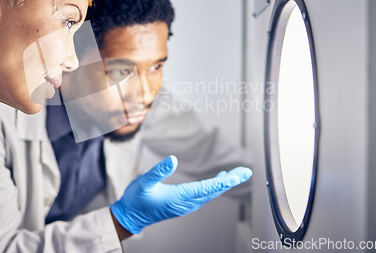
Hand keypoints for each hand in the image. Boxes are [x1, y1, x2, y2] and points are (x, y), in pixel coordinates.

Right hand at [110, 155, 251, 233]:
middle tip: (245, 172)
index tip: (239, 175)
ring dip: (223, 183)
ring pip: (210, 194)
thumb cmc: (136, 200)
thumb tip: (172, 159)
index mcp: (179, 198)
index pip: (207, 188)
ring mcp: (185, 205)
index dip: (224, 180)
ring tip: (236, 174)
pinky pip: (203, 195)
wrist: (130, 217)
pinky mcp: (182, 204)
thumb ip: (158, 171)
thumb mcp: (143, 183)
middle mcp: (186, 203)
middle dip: (230, 181)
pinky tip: (217, 180)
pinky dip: (214, 187)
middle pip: (213, 191)